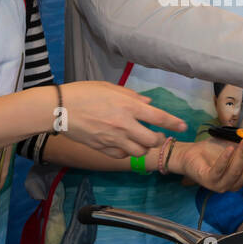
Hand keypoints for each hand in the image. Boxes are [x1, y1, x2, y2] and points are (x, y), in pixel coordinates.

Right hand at [59, 82, 186, 157]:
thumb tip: (148, 104)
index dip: (174, 123)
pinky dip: (126, 152)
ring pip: (138, 152)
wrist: (59, 108)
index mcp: (128, 106)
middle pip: (152, 141)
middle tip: (158, 136)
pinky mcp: (102, 148)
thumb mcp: (111, 88)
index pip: (159, 118)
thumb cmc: (84, 92)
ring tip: (141, 141)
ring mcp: (113, 139)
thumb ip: (132, 97)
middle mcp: (124, 125)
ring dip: (143, 148)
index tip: (183, 126)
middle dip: (159, 140)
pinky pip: (121, 155)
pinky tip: (124, 145)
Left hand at [170, 138, 242, 190]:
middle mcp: (232, 185)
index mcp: (240, 178)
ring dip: (242, 157)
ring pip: (236, 173)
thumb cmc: (211, 152)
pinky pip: (219, 171)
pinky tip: (229, 149)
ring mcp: (220, 184)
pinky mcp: (208, 181)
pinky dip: (225, 159)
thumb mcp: (233, 148)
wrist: (189, 154)